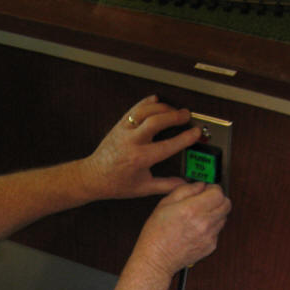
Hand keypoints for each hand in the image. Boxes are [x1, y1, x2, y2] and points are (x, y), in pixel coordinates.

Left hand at [82, 96, 202, 200]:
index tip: (195, 133)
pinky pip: (133, 109)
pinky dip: (146, 102)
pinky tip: (156, 100)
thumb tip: (184, 184)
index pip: (167, 146)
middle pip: (156, 122)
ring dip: (162, 107)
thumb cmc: (116, 184)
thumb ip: (166, 185)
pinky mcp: (119, 125)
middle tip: (186, 115)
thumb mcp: (143, 188)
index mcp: (140, 159)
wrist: (93, 177)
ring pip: (144, 112)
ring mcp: (124, 131)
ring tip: (174, 109)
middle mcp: (132, 142)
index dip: (185, 138)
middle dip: (174, 116)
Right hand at [132, 181, 230, 278]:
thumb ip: (185, 190)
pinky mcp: (211, 246)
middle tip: (207, 200)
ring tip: (200, 216)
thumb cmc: (156, 233)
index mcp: (192, 209)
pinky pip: (218, 231)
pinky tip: (197, 229)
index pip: (218, 193)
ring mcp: (209, 236)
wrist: (157, 259)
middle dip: (218, 199)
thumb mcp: (165, 204)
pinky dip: (211, 227)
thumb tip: (200, 185)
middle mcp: (204, 223)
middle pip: (226, 204)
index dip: (213, 188)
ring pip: (224, 217)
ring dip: (216, 213)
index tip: (207, 189)